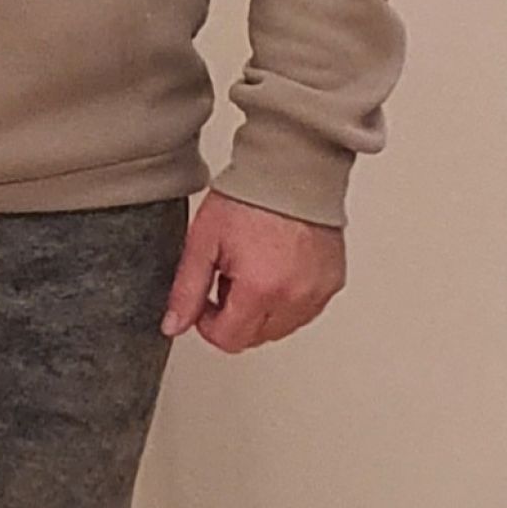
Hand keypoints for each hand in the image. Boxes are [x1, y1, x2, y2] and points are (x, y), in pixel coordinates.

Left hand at [160, 189, 344, 352]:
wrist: (290, 167)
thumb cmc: (248, 196)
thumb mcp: (203, 240)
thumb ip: (186, 288)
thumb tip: (173, 325)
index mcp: (260, 288)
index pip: (229, 339)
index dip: (208, 321)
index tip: (205, 296)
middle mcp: (295, 297)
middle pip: (255, 336)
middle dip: (235, 312)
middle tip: (229, 272)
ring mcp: (317, 291)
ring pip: (281, 327)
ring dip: (263, 308)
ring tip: (255, 265)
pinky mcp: (332, 282)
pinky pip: (305, 309)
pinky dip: (289, 297)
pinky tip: (278, 265)